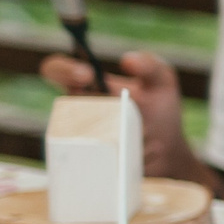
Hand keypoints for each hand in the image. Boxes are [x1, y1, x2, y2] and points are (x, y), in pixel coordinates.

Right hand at [41, 50, 198, 182]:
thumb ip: (151, 65)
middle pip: (64, 108)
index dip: (63, 69)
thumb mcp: (162, 83)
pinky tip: (140, 154)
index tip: (88, 74)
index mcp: (84, 87)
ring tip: (145, 135)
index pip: (55, 70)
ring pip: (81, 137)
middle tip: (125, 113)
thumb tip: (127, 60)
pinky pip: (90, 161)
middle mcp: (72, 111)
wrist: (168, 155)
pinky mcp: (84, 163)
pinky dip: (120, 156)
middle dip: (98, 111)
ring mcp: (75, 139)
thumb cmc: (160, 113)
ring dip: (117, 135)